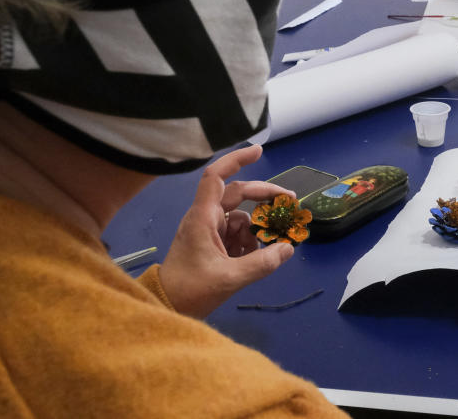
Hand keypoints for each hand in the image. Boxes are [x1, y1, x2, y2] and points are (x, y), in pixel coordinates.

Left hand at [158, 145, 295, 318]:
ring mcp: (208, 230)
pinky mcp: (211, 243)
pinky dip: (248, 242)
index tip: (259, 151)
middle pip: (237, 194)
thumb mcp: (229, 278)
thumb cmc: (190, 289)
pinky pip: (236, 234)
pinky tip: (254, 258)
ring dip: (256, 230)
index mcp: (202, 216)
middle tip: (290, 201)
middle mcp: (205, 217)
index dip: (236, 160)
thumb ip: (261, 263)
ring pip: (240, 217)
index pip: (216, 176)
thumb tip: (288, 248)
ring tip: (269, 247)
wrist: (167, 306)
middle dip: (263, 196)